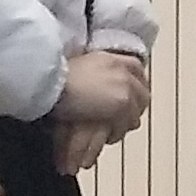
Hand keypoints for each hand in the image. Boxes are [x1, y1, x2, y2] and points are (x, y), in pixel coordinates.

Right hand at [47, 46, 152, 177]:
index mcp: (110, 58)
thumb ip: (93, 72)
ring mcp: (125, 86)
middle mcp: (122, 70)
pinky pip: (127, 124)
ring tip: (112, 131)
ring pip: (137, 111)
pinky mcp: (122, 103)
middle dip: (135, 108)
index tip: (131, 96)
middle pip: (143, 92)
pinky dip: (117, 132)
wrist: (52, 83)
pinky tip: (106, 137)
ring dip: (126, 122)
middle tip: (122, 119)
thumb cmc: (54, 78)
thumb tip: (96, 85)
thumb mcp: (77, 67)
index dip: (136, 85)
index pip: (136, 68)